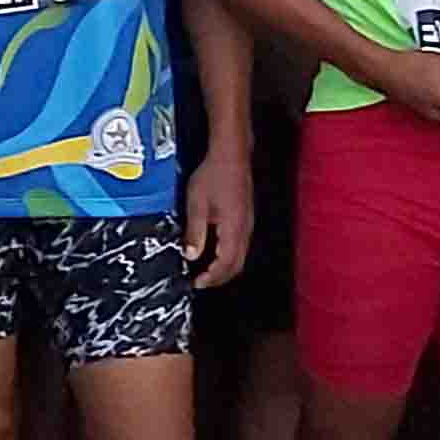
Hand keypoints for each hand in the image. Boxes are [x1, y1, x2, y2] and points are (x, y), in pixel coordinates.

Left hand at [181, 144, 250, 293]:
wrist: (231, 156)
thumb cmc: (214, 175)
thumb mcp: (196, 204)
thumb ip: (194, 232)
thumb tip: (191, 255)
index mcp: (233, 229)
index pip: (225, 264)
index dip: (211, 278)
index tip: (197, 283)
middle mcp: (244, 229)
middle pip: (236, 265)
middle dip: (219, 278)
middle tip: (201, 282)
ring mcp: (248, 224)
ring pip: (240, 256)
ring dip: (224, 268)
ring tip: (206, 272)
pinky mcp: (246, 218)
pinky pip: (240, 245)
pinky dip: (229, 256)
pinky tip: (215, 253)